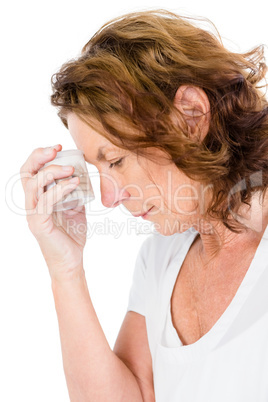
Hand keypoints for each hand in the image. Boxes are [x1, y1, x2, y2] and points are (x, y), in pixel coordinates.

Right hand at [20, 144, 87, 280]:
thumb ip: (74, 192)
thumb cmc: (72, 235)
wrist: (72, 261)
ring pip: (33, 185)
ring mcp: (33, 214)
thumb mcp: (75, 207)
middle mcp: (31, 204)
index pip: (31, 171)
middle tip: (57, 149)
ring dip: (52, 172)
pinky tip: (75, 183)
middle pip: (26, 173)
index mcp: (38, 198)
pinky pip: (46, 201)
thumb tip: (82, 174)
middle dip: (40, 157)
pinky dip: (60, 189)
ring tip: (71, 169)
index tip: (59, 147)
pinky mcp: (39, 224)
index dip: (40, 156)